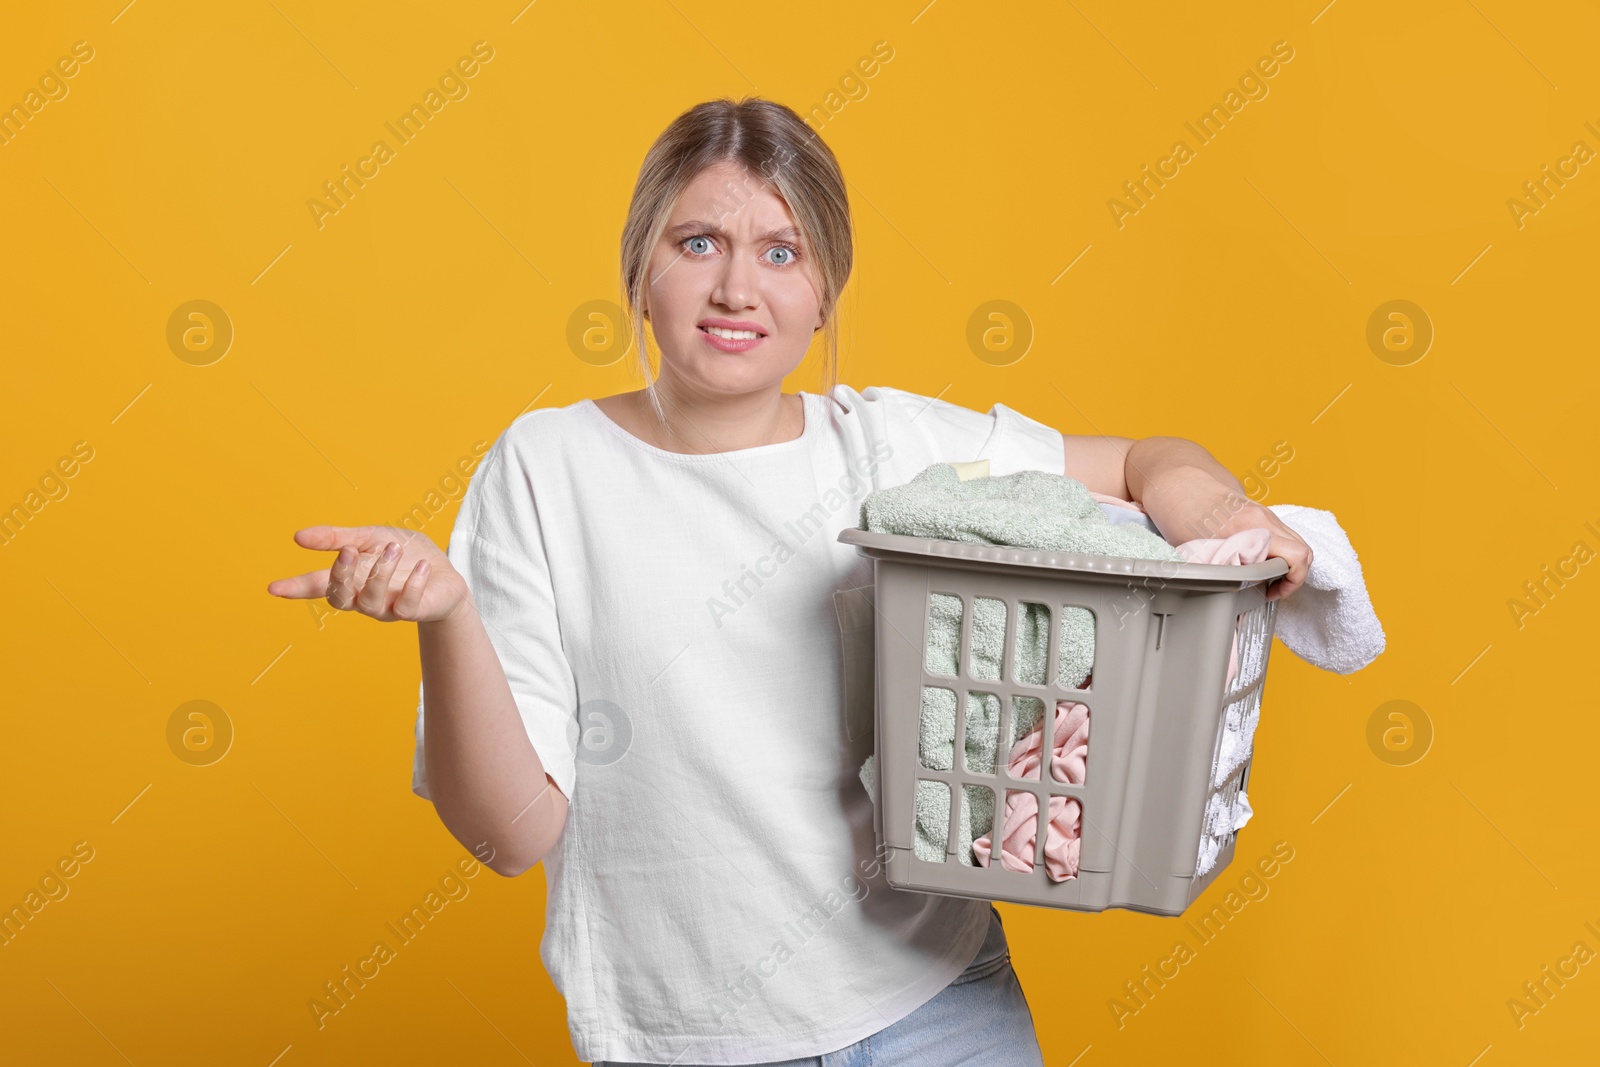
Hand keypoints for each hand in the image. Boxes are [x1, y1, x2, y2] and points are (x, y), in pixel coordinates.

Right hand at [266, 525, 471, 622]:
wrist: (444, 572)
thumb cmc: (404, 554)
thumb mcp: (371, 537)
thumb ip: (338, 538)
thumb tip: (298, 537)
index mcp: (350, 579)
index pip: (317, 585)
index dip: (296, 588)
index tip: (274, 588)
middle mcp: (363, 598)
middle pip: (340, 597)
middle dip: (341, 574)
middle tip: (348, 551)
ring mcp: (387, 608)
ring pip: (371, 600)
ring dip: (380, 572)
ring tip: (393, 548)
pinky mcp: (413, 612)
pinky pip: (406, 606)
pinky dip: (412, 584)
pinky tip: (421, 567)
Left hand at [1138, 470, 1312, 601]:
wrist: (1176, 476)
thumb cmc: (1180, 510)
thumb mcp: (1195, 548)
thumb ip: (1218, 570)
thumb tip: (1225, 597)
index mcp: (1254, 526)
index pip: (1297, 557)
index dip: (1290, 583)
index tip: (1269, 594)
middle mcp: (1264, 517)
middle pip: (1303, 551)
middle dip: (1292, 576)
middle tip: (1269, 590)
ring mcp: (1263, 512)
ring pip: (1293, 541)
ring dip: (1285, 563)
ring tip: (1261, 578)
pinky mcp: (1256, 511)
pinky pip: (1279, 534)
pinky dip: (1276, 550)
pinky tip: (1253, 560)